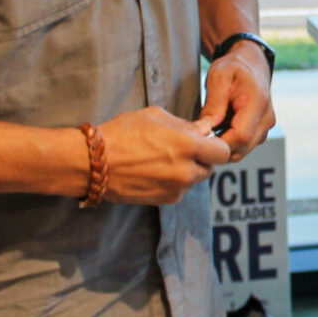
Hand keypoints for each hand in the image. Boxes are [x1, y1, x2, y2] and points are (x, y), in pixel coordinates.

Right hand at [96, 105, 234, 203]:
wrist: (93, 163)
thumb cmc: (122, 133)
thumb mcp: (155, 116)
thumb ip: (186, 125)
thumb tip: (205, 130)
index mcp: (188, 146)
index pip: (223, 152)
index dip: (216, 145)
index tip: (206, 141)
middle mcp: (186, 171)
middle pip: (210, 167)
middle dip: (202, 158)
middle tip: (183, 149)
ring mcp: (176, 188)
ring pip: (195, 179)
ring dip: (188, 170)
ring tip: (164, 159)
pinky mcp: (165, 200)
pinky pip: (180, 190)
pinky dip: (175, 182)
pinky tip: (156, 171)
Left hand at [195, 47, 275, 161]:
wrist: (251, 64)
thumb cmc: (234, 68)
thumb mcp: (218, 77)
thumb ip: (214, 103)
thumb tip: (206, 128)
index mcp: (258, 103)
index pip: (241, 136)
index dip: (219, 142)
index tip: (201, 137)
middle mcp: (266, 118)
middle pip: (242, 148)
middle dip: (219, 146)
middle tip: (201, 134)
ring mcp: (266, 127)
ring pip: (242, 151)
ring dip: (224, 145)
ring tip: (211, 129)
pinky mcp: (262, 132)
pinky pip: (244, 147)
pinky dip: (230, 143)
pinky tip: (220, 129)